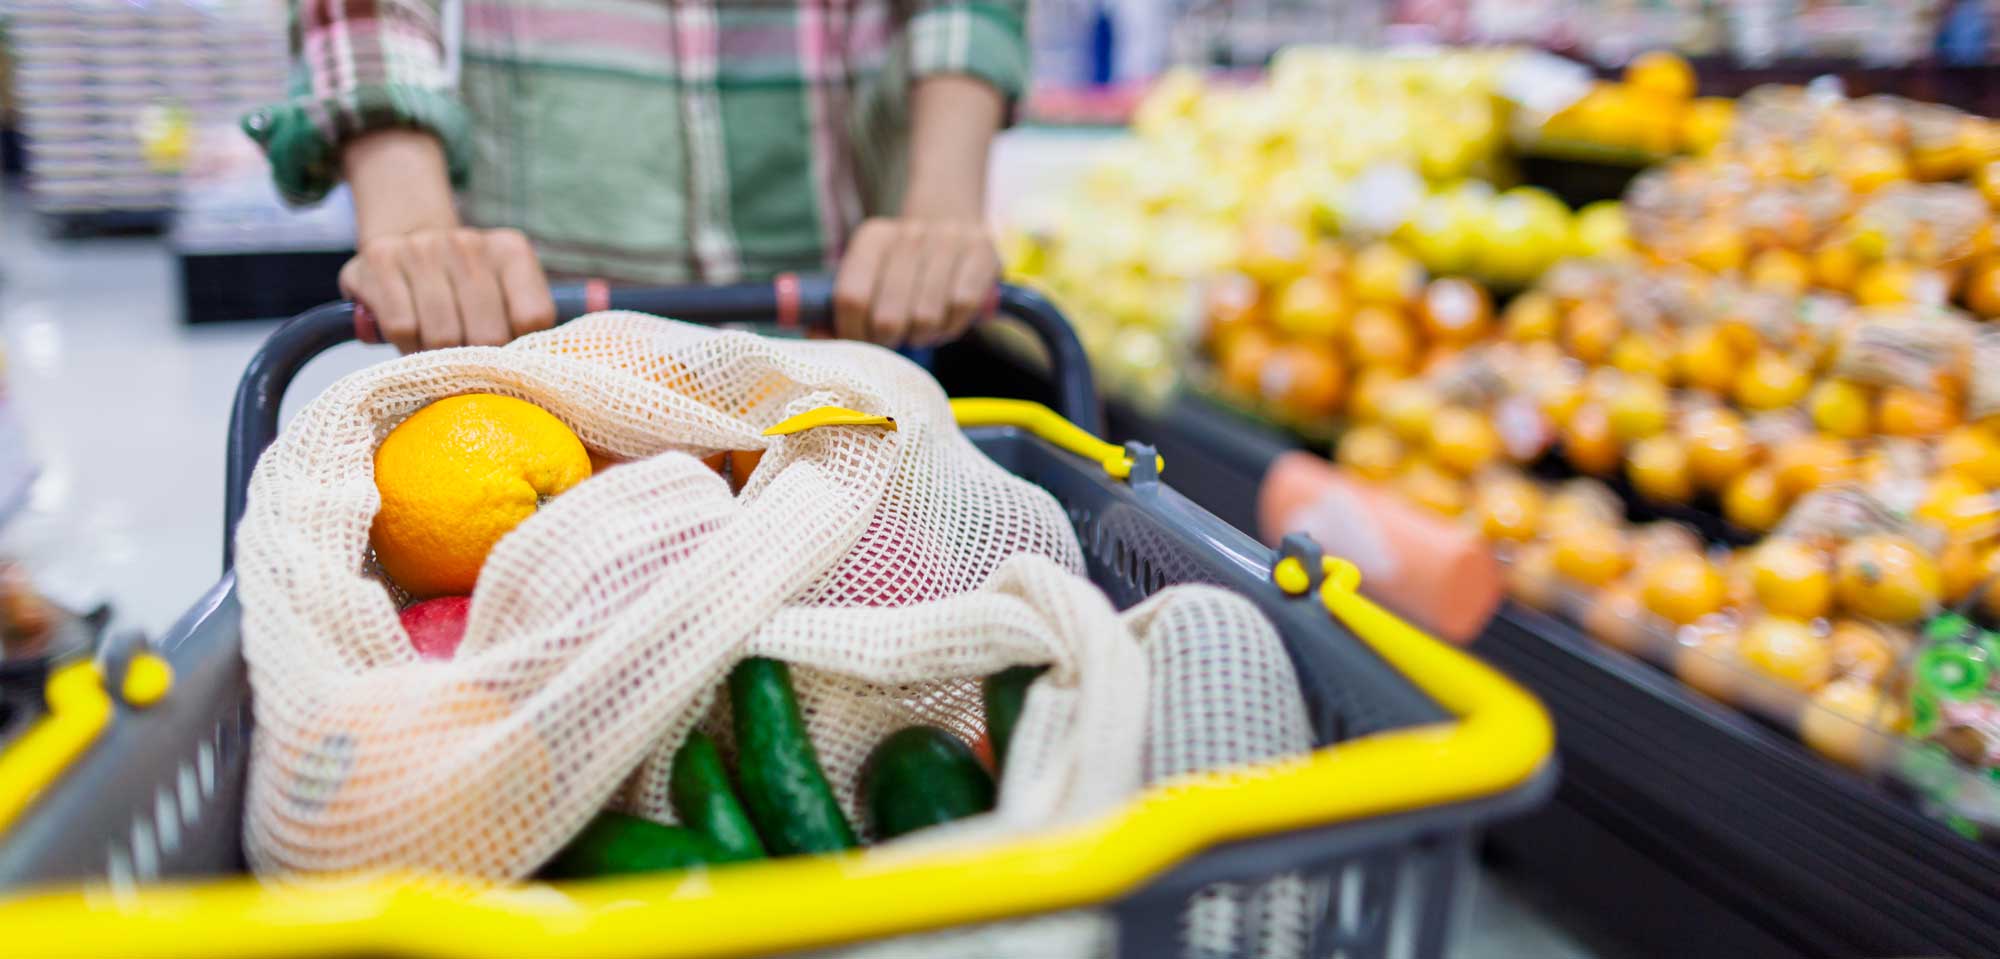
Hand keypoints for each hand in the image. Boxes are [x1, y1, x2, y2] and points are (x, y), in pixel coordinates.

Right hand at [340, 227, 554, 351]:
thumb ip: (523, 322)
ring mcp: (422, 248)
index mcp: (511, 250)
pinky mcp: (380, 260)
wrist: (405, 234)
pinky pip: (402, 327)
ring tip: (438, 353)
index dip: (518, 349)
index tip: (505, 353)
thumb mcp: (505, 289)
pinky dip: (406, 346)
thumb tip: (538, 370)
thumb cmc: (464, 284)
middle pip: (488, 334)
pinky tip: (411, 339)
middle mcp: (468, 243)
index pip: (533, 318)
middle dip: (479, 361)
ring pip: (443, 336)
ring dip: (440, 359)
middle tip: (468, 364)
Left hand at [832, 216, 998, 347]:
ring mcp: (949, 241)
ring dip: (922, 335)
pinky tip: (946, 318)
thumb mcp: (868, 273)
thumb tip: (818, 338)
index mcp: (873, 237)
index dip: (852, 333)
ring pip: (926, 319)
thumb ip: (839, 306)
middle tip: (893, 337)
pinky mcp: (982, 253)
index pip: (851, 298)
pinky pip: (961, 309)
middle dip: (888, 340)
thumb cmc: (901, 263)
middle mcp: (909, 234)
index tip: (860, 341)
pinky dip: (952, 325)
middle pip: (888, 317)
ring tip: (920, 327)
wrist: (951, 219)